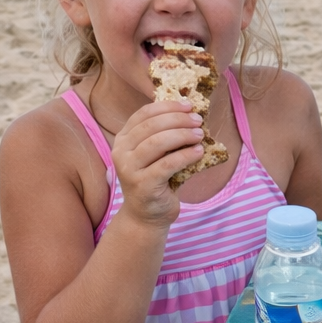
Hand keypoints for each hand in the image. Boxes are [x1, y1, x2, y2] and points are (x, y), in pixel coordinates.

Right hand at [111, 100, 205, 228]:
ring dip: (183, 135)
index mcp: (123, 139)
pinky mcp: (142, 184)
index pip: (144, 114)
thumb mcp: (156, 156)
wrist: (147, 216)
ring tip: (200, 135)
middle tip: (198, 120)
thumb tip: (190, 115)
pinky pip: (167, 164)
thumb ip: (164, 136)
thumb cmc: (156, 182)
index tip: (188, 105)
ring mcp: (129, 168)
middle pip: (151, 126)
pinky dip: (185, 156)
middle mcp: (121, 152)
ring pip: (158, 142)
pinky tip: (199, 152)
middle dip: (178, 119)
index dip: (167, 106)